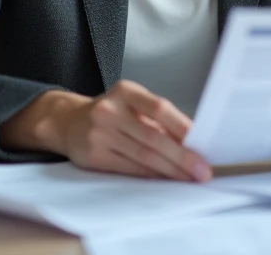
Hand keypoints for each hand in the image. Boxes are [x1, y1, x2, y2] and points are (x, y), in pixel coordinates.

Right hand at [3, 81, 212, 181]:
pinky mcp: (93, 156)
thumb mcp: (131, 103)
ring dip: (170, 170)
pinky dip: (150, 175)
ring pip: (143, 156)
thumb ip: (157, 119)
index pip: (159, 108)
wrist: (68, 122)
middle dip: (182, 157)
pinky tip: (165, 179)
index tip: (202, 142)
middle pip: (153, 137)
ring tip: (189, 177)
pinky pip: (129, 169)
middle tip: (202, 170)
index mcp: (125, 91)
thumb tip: (191, 142)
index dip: (182, 127)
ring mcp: (99, 134)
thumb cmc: (111, 113)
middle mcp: (109, 110)